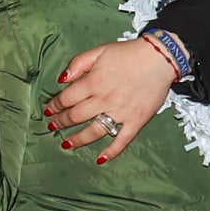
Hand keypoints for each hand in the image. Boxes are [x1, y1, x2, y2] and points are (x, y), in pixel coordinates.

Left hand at [45, 34, 177, 161]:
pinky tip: (100, 159)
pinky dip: (111, 151)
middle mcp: (104, 99)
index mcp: (94, 82)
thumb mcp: (100, 51)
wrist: (160, 57)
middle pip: (76, 116)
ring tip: (66, 144)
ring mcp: (120, 112)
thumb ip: (78, 63)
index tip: (49, 110)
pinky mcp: (136, 120)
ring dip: (78, 140)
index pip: (67, 98)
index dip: (55, 105)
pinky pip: (122, 140)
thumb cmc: (129, 53)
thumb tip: (62, 79)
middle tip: (53, 126)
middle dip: (61, 122)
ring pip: (94, 131)